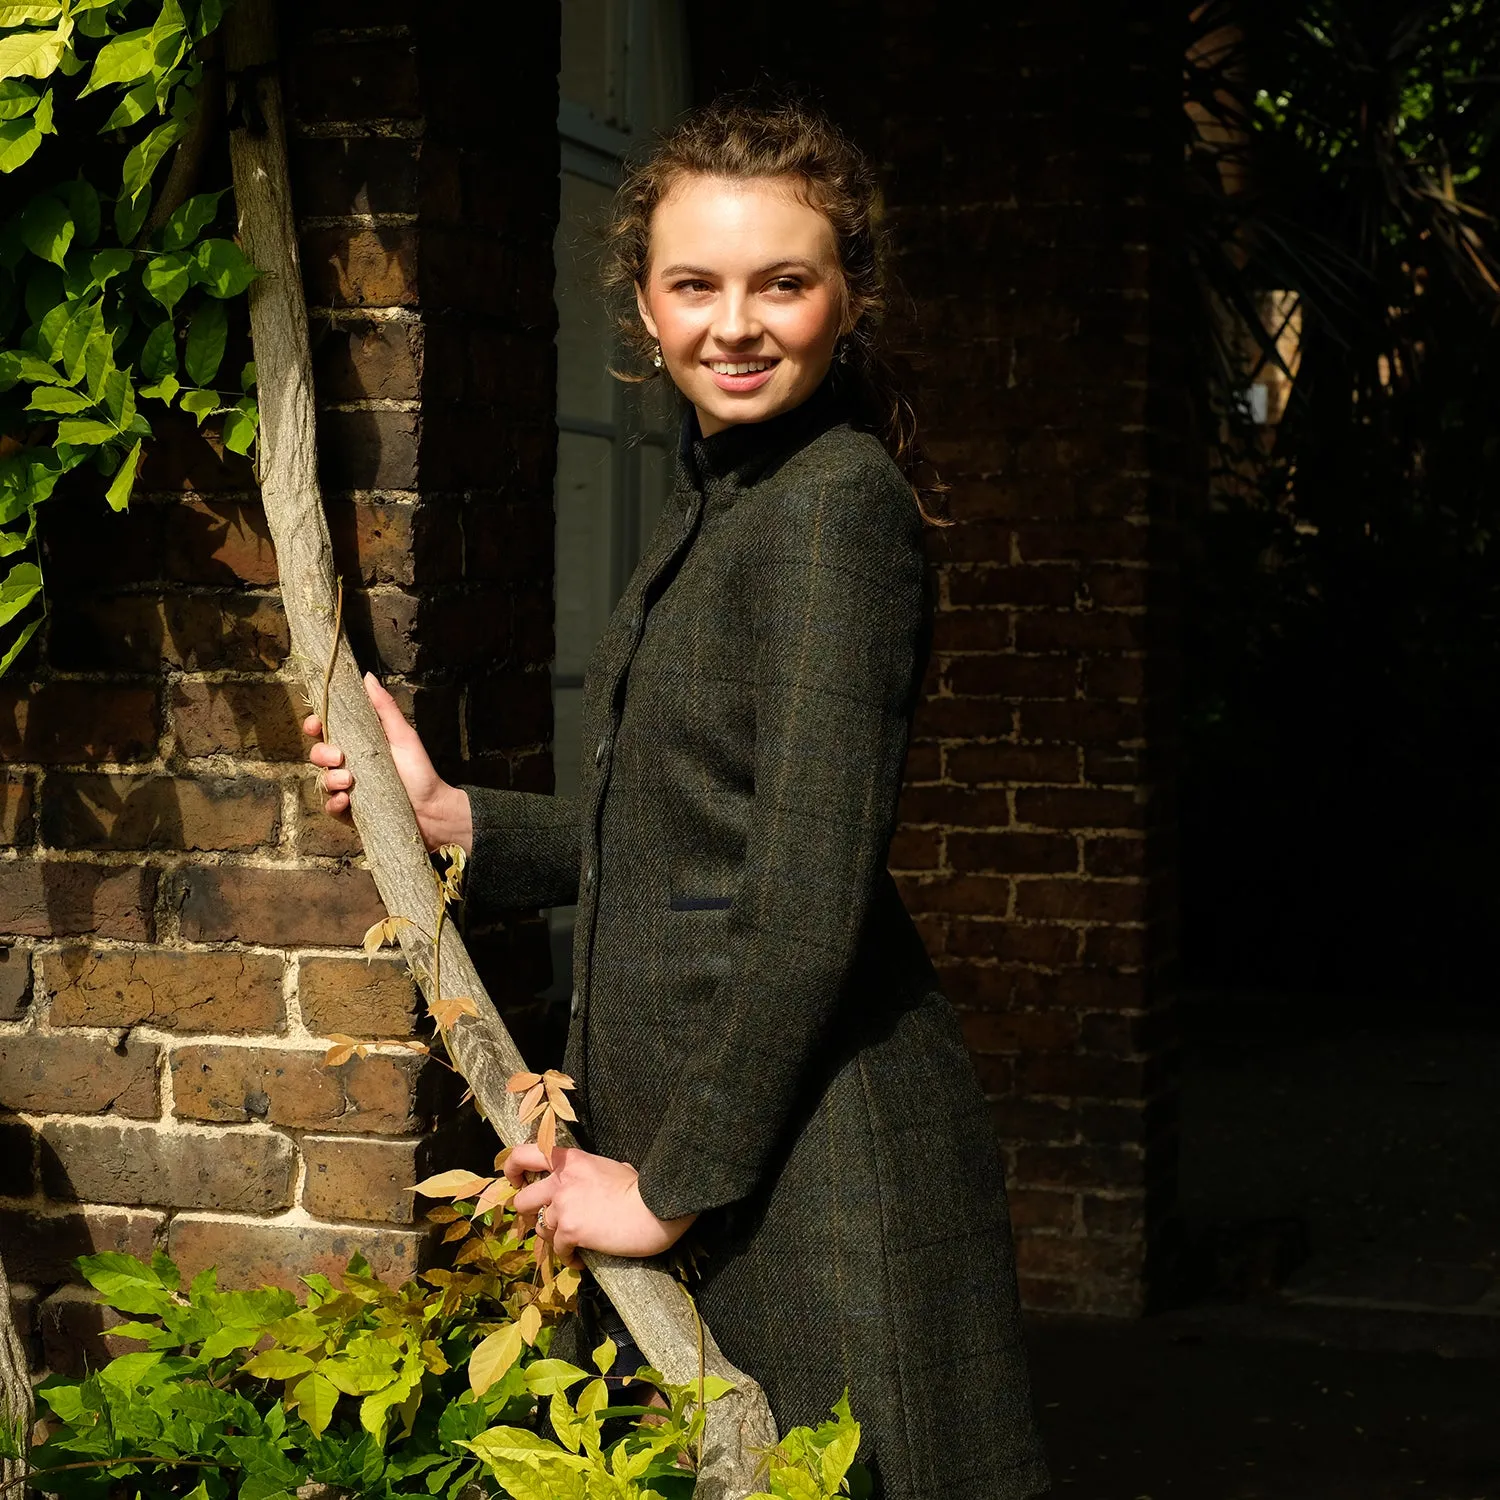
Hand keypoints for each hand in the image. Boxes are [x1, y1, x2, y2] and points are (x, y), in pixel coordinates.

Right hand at [303, 672, 472, 852]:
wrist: (432, 809)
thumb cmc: (419, 771)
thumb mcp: (403, 735)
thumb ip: (384, 708)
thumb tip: (367, 676)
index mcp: (358, 744)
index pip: (326, 731)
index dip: (315, 725)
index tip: (316, 724)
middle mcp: (349, 765)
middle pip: (318, 754)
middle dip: (321, 753)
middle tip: (339, 757)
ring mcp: (347, 789)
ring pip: (322, 781)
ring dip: (330, 779)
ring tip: (349, 780)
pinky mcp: (350, 812)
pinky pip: (330, 807)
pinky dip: (334, 803)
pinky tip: (346, 800)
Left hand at [505, 1143, 697, 1267]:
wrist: (654, 1209)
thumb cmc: (641, 1188)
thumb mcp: (615, 1168)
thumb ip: (595, 1172)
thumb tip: (604, 1177)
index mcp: (571, 1160)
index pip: (524, 1154)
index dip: (512, 1168)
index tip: (516, 1181)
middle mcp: (561, 1181)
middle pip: (521, 1199)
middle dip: (529, 1213)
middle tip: (544, 1220)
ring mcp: (563, 1206)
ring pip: (539, 1228)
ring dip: (553, 1237)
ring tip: (571, 1243)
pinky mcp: (570, 1230)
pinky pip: (558, 1249)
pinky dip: (568, 1257)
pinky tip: (581, 1259)